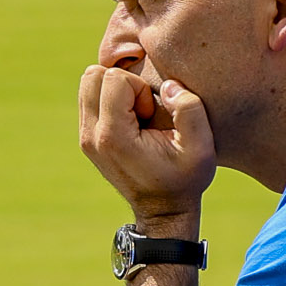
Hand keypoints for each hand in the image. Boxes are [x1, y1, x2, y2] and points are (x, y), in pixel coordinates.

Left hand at [79, 61, 213, 225]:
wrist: (164, 210)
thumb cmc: (184, 180)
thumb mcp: (200, 147)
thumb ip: (189, 108)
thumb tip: (168, 85)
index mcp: (113, 137)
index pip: (113, 78)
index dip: (139, 88)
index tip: (153, 115)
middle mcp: (91, 136)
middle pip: (92, 75)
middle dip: (123, 84)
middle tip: (143, 111)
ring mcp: (85, 137)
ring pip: (89, 83)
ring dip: (116, 90)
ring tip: (138, 116)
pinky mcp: (87, 137)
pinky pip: (91, 97)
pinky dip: (111, 99)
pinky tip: (132, 121)